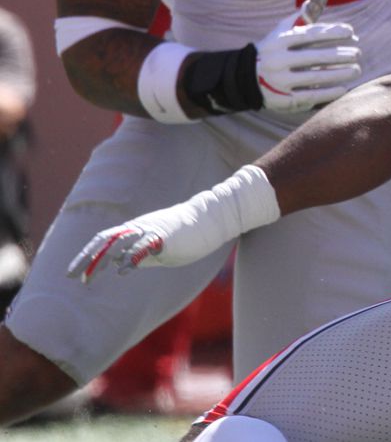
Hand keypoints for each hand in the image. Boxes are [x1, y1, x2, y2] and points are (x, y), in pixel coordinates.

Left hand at [67, 166, 279, 282]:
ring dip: (101, 259)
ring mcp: (151, 230)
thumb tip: (117, 264)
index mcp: (136, 230)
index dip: (87, 255)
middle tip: (72, 276)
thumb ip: (138, 255)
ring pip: (119, 240)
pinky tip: (123, 270)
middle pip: (105, 239)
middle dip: (87, 258)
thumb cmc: (188, 235)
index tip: (73, 274)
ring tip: (89, 277)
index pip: (104, 240)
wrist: (213, 219)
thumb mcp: (158, 249)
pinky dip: (131, 257)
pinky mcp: (165, 236)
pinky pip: (144, 246)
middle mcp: (139, 228)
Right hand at [255, 0, 362, 112]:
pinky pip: (309, 96)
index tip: (351, 32)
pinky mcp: (281, 99)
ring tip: (356, 70)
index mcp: (280, 41)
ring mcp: (278, 81)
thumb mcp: (283, 30)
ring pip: (314, 78)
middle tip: (358, 53)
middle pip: (315, 57)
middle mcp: (278, 60)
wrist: (244, 77)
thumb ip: (305, 14)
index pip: (310, 35)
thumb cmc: (274, 48)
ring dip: (339, 74)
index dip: (333, 32)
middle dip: (340, 55)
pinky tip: (344, 88)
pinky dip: (328, 93)